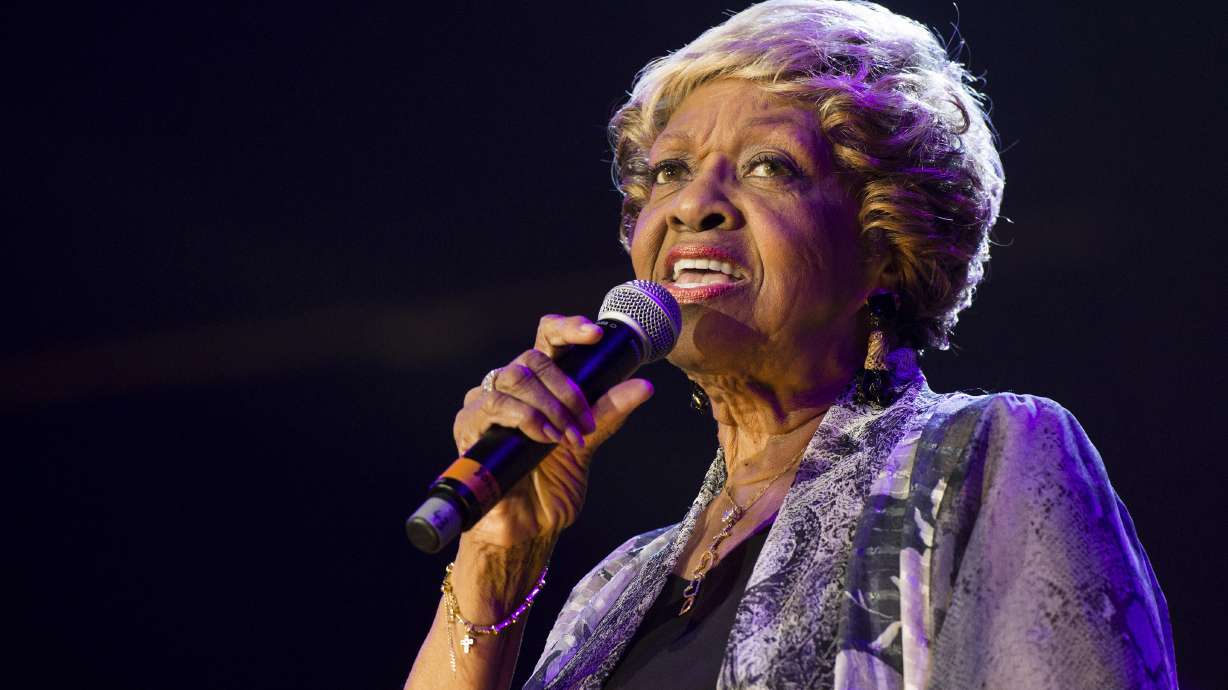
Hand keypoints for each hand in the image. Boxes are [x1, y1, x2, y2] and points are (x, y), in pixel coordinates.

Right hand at [452, 315, 653, 546]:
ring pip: (513, 378)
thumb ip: (608, 413)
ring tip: (564, 436)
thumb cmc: (552, 486)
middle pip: (531, 358)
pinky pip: (492, 404)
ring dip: (547, 406)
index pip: (547, 340)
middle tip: (582, 421)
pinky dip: (525, 418)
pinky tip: (542, 438)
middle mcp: (510, 389)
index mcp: (540, 386)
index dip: (568, 328)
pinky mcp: (469, 426)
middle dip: (564, 388)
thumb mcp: (587, 444)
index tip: (595, 334)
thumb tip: (643, 385)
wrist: (528, 528)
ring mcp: (486, 405)